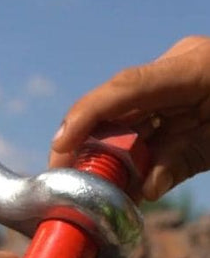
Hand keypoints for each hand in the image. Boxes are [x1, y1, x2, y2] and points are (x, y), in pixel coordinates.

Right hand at [49, 35, 209, 200]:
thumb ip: (187, 160)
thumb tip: (143, 189)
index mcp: (195, 67)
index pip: (127, 87)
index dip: (87, 115)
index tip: (61, 147)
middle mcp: (178, 74)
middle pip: (118, 107)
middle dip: (86, 142)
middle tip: (63, 178)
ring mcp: (178, 91)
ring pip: (128, 126)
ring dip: (107, 158)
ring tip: (88, 189)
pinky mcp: (183, 113)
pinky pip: (148, 138)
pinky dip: (134, 164)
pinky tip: (120, 185)